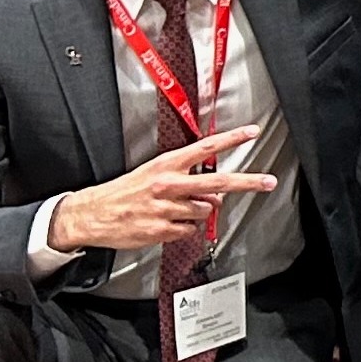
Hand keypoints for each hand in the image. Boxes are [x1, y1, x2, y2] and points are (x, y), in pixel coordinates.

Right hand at [43, 126, 279, 253]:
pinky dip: (183, 228)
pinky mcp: (163, 229)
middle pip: (217, 182)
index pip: (204, 148)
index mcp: (166, 165)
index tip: (250, 131)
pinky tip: (165, 223)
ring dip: (198, 212)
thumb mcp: (152, 174)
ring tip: (174, 209)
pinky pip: (188, 230)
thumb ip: (184, 178)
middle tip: (267, 181)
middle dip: (246, 182)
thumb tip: (213, 191)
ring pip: (204, 211)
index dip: (230, 139)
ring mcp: (167, 208)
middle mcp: (169, 184)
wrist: (93, 214)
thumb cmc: (124, 193)